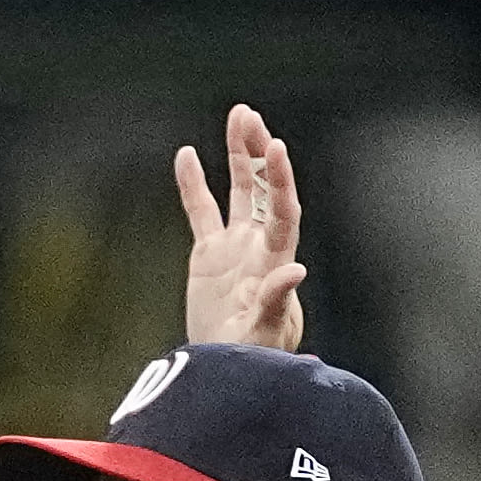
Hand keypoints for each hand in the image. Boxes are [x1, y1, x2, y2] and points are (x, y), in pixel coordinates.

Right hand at [174, 102, 308, 349]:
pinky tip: (185, 155)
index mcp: (275, 257)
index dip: (278, 179)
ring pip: (237, 189)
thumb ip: (278, 300)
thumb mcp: (268, 330)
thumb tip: (295, 270)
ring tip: (238, 116)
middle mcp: (259, 243)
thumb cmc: (257, 352)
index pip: (281, 209)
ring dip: (238, 154)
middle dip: (258, 152)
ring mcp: (235, 244)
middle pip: (261, 188)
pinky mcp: (210, 253)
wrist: (232, 364)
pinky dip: (192, 185)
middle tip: (249, 117)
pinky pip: (200, 211)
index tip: (275, 148)